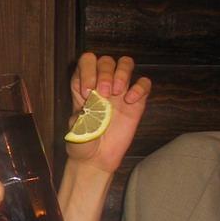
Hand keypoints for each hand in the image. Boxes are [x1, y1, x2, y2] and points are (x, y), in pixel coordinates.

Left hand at [66, 52, 150, 174]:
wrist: (97, 159)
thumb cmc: (83, 143)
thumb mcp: (75, 128)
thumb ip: (83, 115)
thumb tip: (92, 105)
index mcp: (83, 85)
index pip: (87, 61)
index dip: (88, 70)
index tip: (88, 91)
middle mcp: (101, 84)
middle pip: (106, 60)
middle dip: (105, 73)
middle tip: (103, 94)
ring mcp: (120, 91)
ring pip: (125, 64)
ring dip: (121, 73)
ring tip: (117, 93)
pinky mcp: (136, 102)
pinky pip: (144, 83)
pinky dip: (140, 87)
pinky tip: (131, 101)